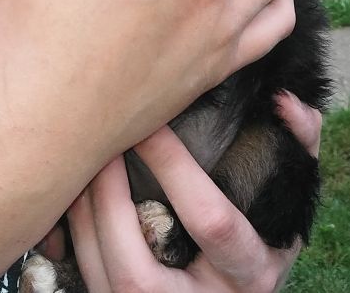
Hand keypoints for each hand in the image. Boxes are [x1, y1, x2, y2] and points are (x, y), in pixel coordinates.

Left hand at [69, 94, 321, 292]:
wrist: (237, 288)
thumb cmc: (265, 230)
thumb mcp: (291, 194)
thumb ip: (298, 144)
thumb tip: (284, 99)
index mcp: (251, 271)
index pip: (210, 222)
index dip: (175, 168)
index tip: (150, 123)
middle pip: (139, 272)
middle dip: (111, 202)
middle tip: (101, 145)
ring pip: (107, 282)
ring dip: (85, 217)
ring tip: (83, 164)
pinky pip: (90, 280)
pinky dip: (74, 235)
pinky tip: (75, 194)